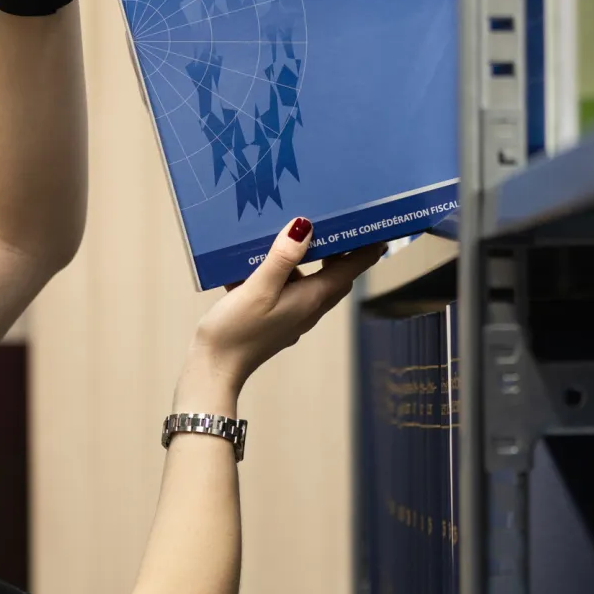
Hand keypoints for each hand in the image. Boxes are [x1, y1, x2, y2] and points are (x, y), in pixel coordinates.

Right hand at [187, 220, 385, 391]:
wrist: (214, 368)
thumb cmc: (236, 330)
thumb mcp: (258, 288)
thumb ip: (283, 258)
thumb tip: (305, 226)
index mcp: (311, 298)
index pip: (350, 269)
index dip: (367, 249)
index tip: (379, 229)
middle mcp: (308, 309)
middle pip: (335, 277)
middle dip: (341, 253)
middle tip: (338, 226)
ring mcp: (292, 317)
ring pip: (310, 284)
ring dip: (308, 263)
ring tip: (293, 238)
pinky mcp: (274, 321)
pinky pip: (287, 293)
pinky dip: (282, 277)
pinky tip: (256, 266)